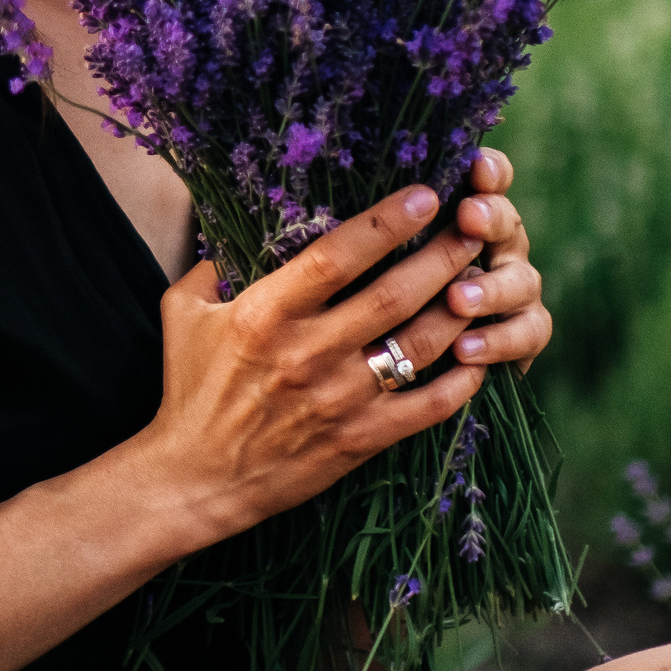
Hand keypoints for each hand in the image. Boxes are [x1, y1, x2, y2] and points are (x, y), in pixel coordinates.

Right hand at [145, 182, 490, 545]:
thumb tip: (237, 220)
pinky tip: (479, 355)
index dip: (385, 222)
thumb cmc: (190, 387)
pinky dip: (462, 382)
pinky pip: (427, 407)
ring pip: (419, 345)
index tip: (424, 194)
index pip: (335, 256)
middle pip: (393, 294)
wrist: (195, 477)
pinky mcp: (358, 440)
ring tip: (487, 279)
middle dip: (443, 256)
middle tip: (476, 226)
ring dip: (460, 309)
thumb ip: (211, 263)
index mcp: (264, 314)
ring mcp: (338, 399)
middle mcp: (307, 353)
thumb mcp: (183, 311)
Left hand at [383, 148, 550, 377]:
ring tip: (458, 299)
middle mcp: (498, 247)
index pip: (489, 179)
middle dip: (491, 217)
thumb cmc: (365, 295)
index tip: (475, 165)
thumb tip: (327, 191)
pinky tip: (465, 351)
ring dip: (490, 288)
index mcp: (467, 214)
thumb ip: (366, 231)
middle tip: (469, 217)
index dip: (489, 170)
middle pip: (510, 224)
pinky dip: (498, 343)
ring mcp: (514, 293)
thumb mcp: (363, 256)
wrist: (426, 357)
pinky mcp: (520, 338)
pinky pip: (525, 337)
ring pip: (521, 282)